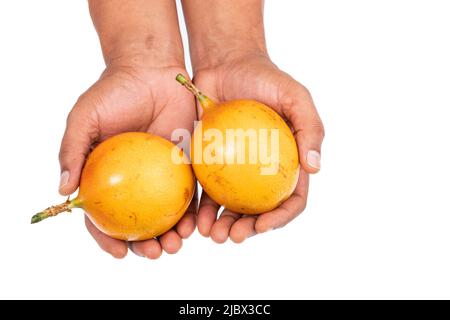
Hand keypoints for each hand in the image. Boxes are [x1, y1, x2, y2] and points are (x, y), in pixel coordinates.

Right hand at [59, 63, 196, 257]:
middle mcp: (135, 180)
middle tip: (157, 253)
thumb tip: (63, 191)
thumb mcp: (84, 118)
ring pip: (167, 213)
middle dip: (147, 245)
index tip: (121, 253)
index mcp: (107, 175)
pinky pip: (190, 191)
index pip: (104, 215)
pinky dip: (193, 210)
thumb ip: (72, 151)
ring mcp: (161, 174)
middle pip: (139, 221)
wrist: (151, 69)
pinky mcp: (186, 163)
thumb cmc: (113, 91)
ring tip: (178, 244)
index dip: (109, 238)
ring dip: (173, 234)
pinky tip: (197, 222)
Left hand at [193, 55, 323, 242]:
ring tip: (211, 235)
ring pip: (231, 207)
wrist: (226, 63)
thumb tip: (315, 169)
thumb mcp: (295, 96)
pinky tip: (194, 219)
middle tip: (233, 236)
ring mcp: (235, 170)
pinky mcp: (210, 163)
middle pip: (259, 211)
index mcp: (287, 163)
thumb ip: (311, 128)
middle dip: (248, 230)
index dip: (280, 218)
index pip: (291, 199)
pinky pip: (206, 190)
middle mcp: (262, 172)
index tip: (262, 226)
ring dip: (223, 226)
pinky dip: (202, 209)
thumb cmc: (265, 78)